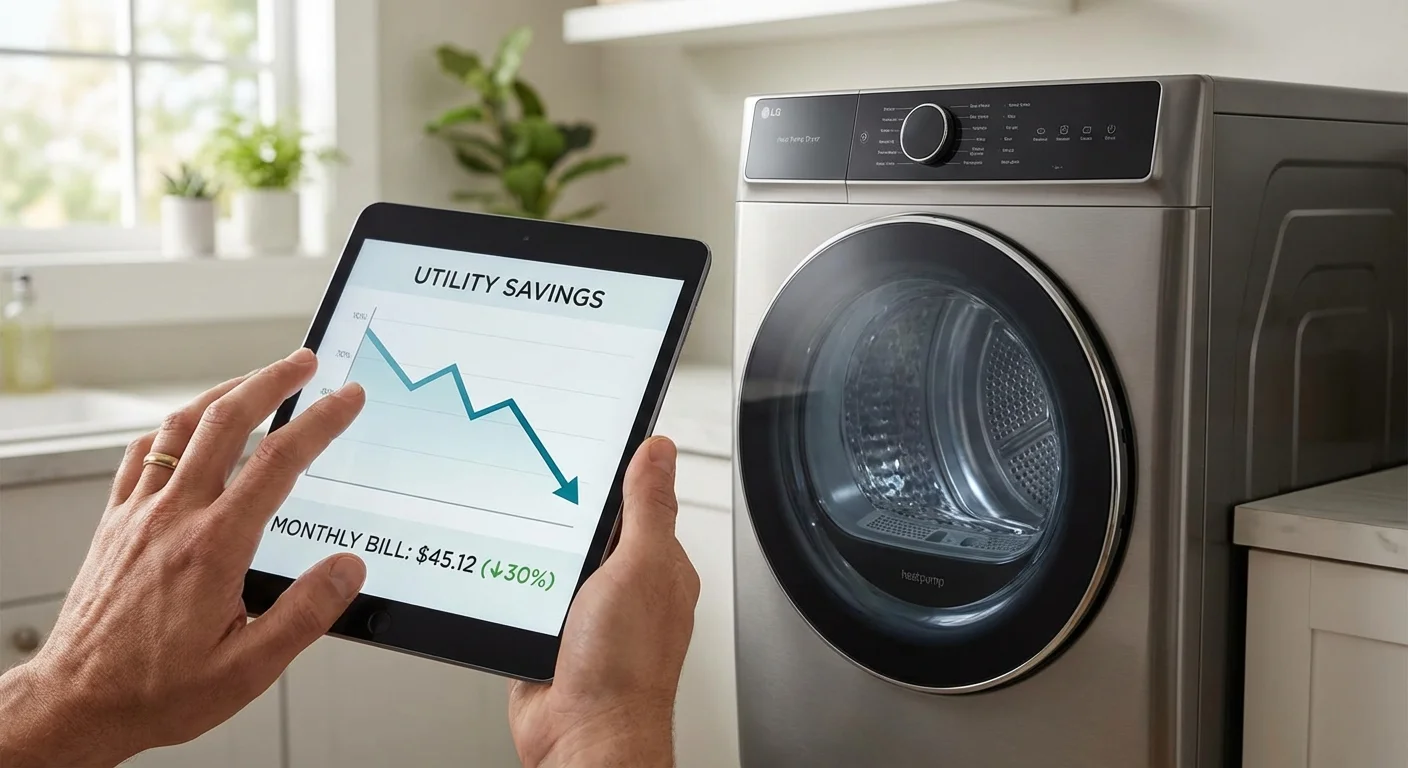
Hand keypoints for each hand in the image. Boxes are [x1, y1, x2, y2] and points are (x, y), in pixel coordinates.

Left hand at [0, 349, 367, 767]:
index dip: (320, 421)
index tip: (346, 398)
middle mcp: (173, 518)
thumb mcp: (250, 668)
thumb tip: (348, 570)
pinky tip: (183, 429)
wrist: (77, 703)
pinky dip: (170, 429)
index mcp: (214, 546)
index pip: (278, 462)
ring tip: (253, 380)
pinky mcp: (114, 525)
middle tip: (303, 361)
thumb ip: (306, 613)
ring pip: (180, 428)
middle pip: (226, 422)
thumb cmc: (156, 690)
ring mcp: (138, 516)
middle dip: (271, 380)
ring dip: (223, 393)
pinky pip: (140, 455)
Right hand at [508, 437, 700, 767]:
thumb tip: (659, 452)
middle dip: (565, 518)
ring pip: (555, 561)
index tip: (585, 446)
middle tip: (542, 501)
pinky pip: (529, 595)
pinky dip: (518, 588)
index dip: (613, 475)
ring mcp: (587, 613)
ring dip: (538, 556)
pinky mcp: (551, 633)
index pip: (638, 503)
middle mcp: (625, 588)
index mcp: (658, 566)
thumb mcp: (639, 567)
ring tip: (527, 545)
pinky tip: (512, 581)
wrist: (581, 737)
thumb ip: (647, 508)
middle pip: (589, 529)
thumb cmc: (624, 670)